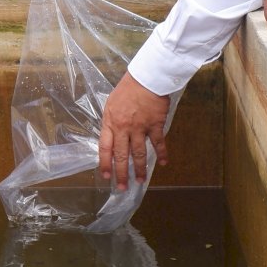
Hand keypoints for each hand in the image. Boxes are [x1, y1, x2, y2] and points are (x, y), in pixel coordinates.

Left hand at [98, 74, 171, 190]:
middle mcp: (123, 128)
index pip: (104, 148)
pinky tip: (163, 163)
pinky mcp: (155, 125)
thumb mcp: (111, 104)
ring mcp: (140, 127)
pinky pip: (158, 143)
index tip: (105, 176)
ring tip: (140, 181)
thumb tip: (112, 136)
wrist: (146, 78)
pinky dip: (162, 154)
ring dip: (140, 169)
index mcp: (110, 122)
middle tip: (122, 187)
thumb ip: (111, 122)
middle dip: (121, 173)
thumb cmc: (127, 89)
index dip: (104, 164)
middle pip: (121, 155)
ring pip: (139, 153)